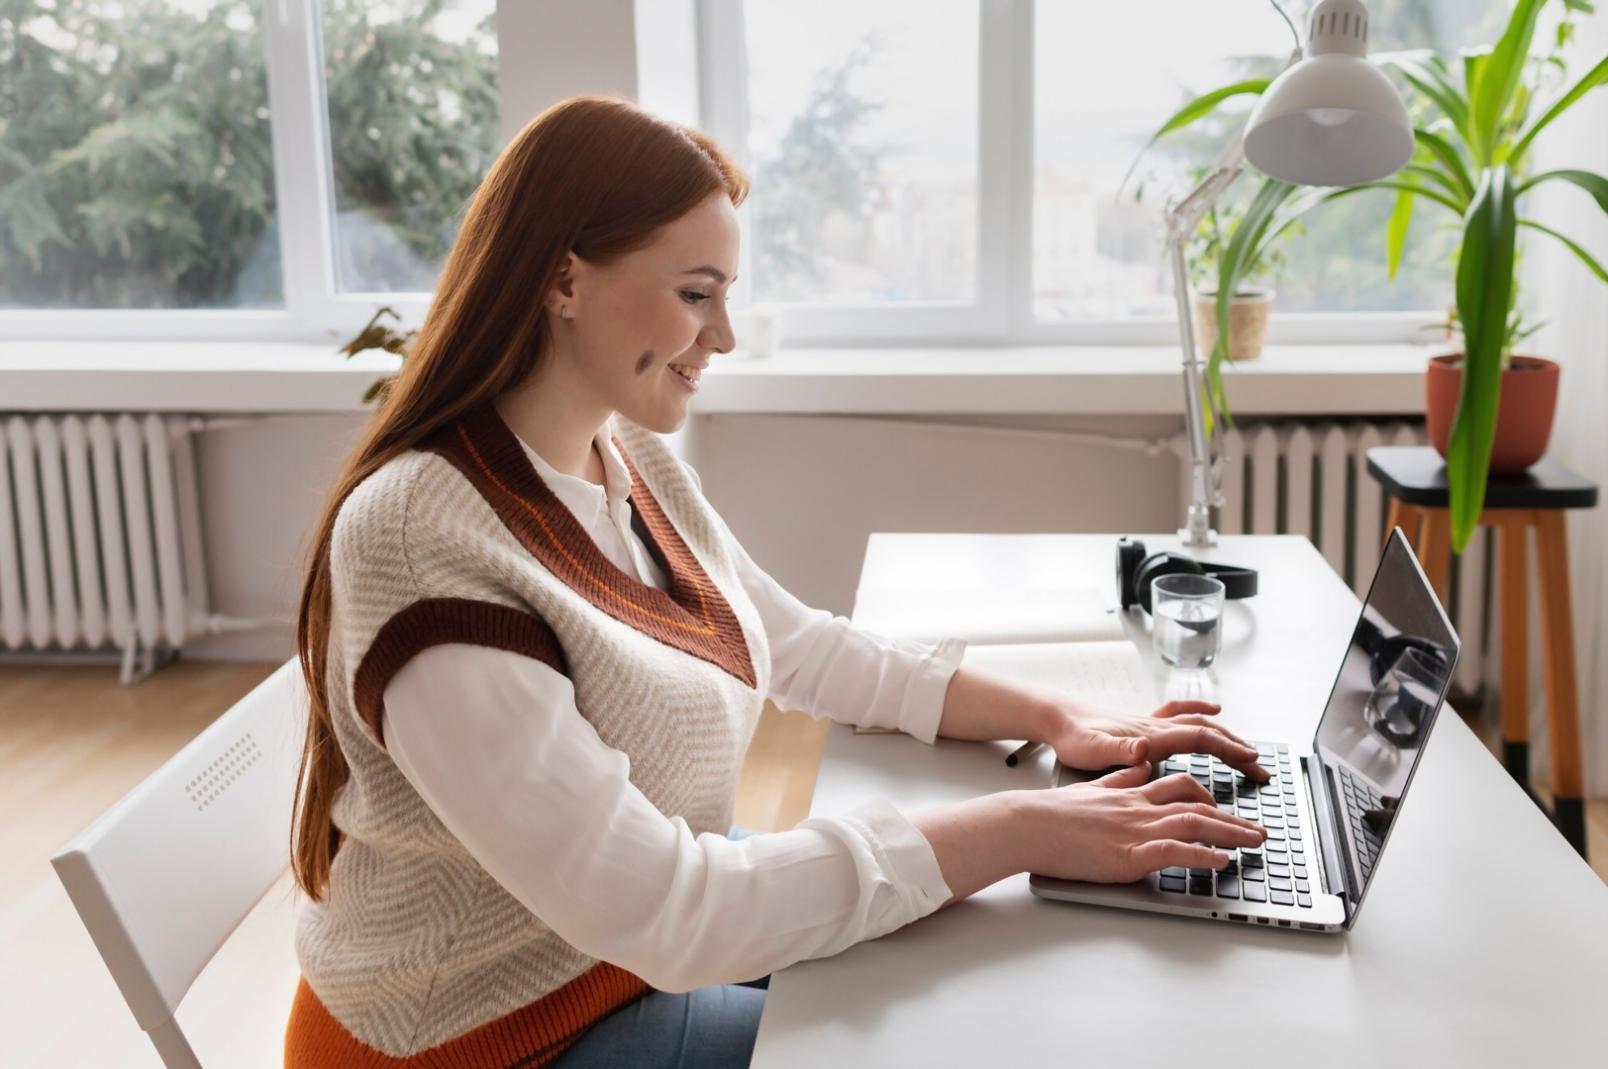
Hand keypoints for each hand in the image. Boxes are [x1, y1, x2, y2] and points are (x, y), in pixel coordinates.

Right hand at [1020, 764, 1267, 883]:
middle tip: (1258, 831)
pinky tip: (1220, 862)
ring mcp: (1136, 829)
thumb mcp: (1090, 788)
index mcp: (1130, 793)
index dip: (1206, 796)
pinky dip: (1201, 855)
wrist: (1028, 823)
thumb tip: (1138, 768)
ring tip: (1254, 843)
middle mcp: (1139, 807)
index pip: (1179, 786)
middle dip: (1233, 819)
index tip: (1223, 806)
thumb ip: (1118, 780)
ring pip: (1195, 823)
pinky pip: (1174, 851)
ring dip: (1230, 834)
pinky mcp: (1128, 853)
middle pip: (1198, 805)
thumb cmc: (1052, 813)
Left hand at [1040, 698, 1269, 782]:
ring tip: (1246, 748)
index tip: (1253, 762)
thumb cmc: (1072, 738)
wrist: (1056, 718)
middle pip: (1207, 732)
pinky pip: (1178, 714)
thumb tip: (1143, 751)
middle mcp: (1155, 726)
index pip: (1200, 740)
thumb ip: (1118, 752)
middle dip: (1237, 749)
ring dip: (1225, 735)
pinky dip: (1198, 711)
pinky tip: (1210, 712)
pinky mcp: (1141, 725)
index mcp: (1150, 736)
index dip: (1229, 750)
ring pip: (1197, 724)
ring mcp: (1150, 723)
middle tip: (1261, 768)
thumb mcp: (1091, 751)